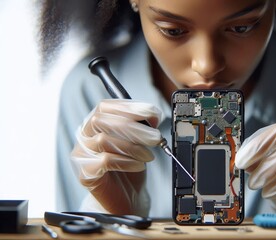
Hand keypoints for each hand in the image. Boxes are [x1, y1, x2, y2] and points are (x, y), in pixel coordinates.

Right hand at [71, 99, 162, 213]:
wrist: (126, 198)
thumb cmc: (130, 167)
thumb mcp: (139, 142)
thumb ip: (142, 126)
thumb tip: (152, 115)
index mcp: (95, 124)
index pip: (105, 106)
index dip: (129, 107)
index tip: (152, 112)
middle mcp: (84, 137)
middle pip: (101, 121)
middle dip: (133, 127)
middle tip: (155, 137)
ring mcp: (81, 155)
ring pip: (103, 140)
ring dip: (133, 147)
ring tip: (149, 156)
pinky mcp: (85, 174)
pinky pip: (104, 161)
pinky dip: (127, 162)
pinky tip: (139, 166)